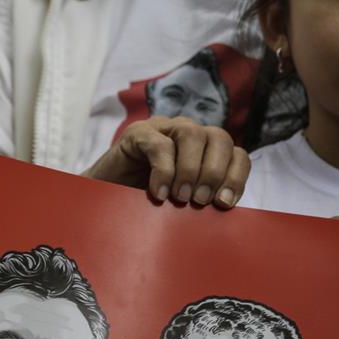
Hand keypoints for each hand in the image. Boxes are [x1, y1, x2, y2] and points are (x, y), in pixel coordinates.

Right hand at [84, 117, 248, 207]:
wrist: (102, 200)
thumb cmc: (146, 203)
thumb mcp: (182, 203)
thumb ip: (203, 199)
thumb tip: (225, 209)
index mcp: (205, 151)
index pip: (236, 153)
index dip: (236, 176)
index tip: (224, 203)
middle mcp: (188, 133)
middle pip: (219, 138)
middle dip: (214, 173)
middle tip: (199, 201)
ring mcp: (163, 128)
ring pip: (193, 134)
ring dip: (191, 169)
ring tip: (179, 198)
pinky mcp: (138, 132)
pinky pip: (159, 144)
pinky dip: (164, 171)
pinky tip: (158, 193)